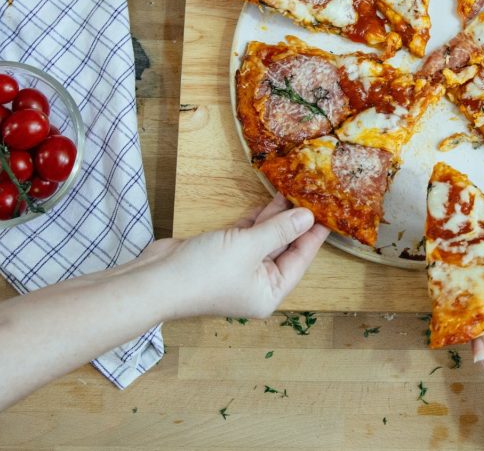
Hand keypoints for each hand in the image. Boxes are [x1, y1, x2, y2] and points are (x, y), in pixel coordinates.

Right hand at [149, 194, 328, 318]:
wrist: (154, 281)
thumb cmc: (205, 273)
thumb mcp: (249, 247)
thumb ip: (279, 230)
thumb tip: (307, 217)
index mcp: (269, 292)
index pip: (300, 259)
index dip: (314, 235)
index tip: (329, 213)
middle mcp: (257, 283)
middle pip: (284, 248)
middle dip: (295, 222)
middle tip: (312, 195)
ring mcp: (238, 269)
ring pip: (265, 238)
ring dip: (276, 216)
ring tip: (293, 191)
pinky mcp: (221, 254)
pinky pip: (247, 235)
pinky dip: (256, 219)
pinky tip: (270, 201)